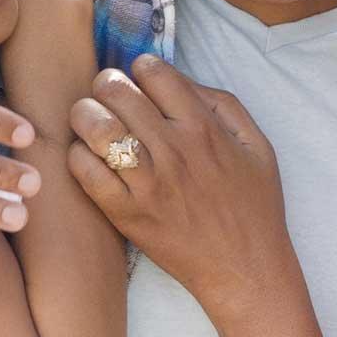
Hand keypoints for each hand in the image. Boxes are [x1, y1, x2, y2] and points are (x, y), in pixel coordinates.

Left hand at [58, 55, 298, 300]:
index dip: (141, 68)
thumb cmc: (253, 206)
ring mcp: (146, 181)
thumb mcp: (257, 145)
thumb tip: (180, 80)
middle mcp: (172, 148)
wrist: (245, 268)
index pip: (153, 70)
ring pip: (93, 125)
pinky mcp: (126, 212)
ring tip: (91, 122)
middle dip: (106, 85)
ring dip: (86, 115)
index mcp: (203, 127)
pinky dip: (78, 156)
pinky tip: (89, 157)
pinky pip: (84, 171)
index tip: (141, 80)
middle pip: (115, 90)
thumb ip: (222, 105)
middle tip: (109, 97)